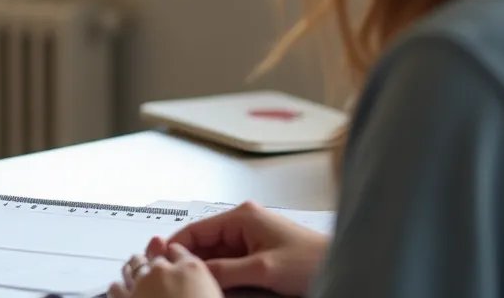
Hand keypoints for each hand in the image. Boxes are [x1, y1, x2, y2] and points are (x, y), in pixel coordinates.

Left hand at [107, 243, 221, 297]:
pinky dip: (119, 288)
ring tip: (137, 275)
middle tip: (156, 272)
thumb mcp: (214, 297)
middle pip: (155, 257)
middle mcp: (164, 271)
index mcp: (192, 270)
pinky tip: (122, 292)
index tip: (174, 261)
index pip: (179, 251)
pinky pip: (115, 286)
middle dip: (155, 263)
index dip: (175, 256)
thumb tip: (197, 292)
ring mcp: (141, 284)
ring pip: (133, 265)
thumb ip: (202, 289)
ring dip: (135, 269)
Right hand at [167, 201, 328, 295]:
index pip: (196, 229)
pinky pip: (231, 264)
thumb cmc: (312, 261)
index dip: (176, 247)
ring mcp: (252, 239)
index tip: (161, 263)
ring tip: (197, 284)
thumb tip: (194, 272)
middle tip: (178, 279)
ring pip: (216, 256)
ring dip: (208, 270)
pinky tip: (217, 287)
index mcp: (243, 216)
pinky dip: (222, 276)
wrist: (342, 267)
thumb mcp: (262, 269)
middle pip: (204, 244)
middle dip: (192, 261)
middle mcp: (245, 223)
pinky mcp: (259, 254)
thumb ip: (224, 270)